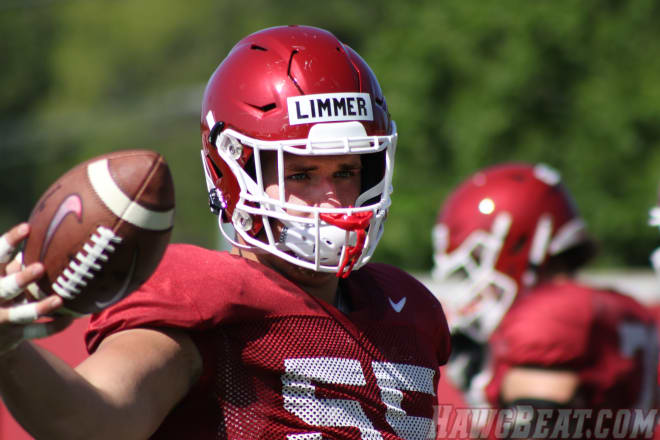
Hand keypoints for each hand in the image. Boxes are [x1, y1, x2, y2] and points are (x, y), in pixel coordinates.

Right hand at [0, 223, 71, 355]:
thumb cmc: (0, 292)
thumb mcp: (0, 276)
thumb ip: (15, 261)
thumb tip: (45, 227)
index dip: (10, 241)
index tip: (27, 227)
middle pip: (6, 288)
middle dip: (21, 278)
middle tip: (39, 267)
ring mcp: (3, 318)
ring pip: (21, 314)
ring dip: (40, 307)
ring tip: (58, 299)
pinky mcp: (14, 335)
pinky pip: (36, 332)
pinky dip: (53, 327)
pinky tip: (70, 318)